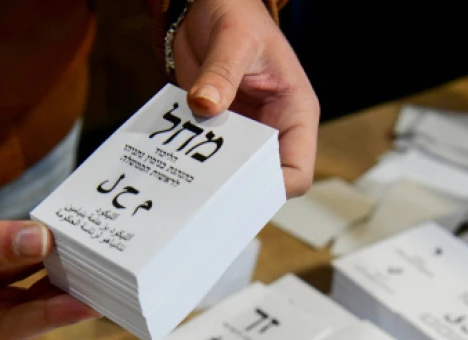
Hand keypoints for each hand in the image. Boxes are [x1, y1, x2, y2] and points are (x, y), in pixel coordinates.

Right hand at [0, 181, 99, 339]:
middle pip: (17, 315)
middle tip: (104, 286)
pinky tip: (61, 245)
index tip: (86, 305)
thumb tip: (41, 240)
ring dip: (51, 276)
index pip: (2, 330)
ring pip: (18, 290)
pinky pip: (9, 267)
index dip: (46, 318)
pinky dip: (33, 255)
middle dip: (58, 299)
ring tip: (92, 265)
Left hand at [172, 0, 319, 197]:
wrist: (207, 5)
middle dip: (236, 188)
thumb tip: (205, 105)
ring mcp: (244, 131)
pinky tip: (170, 158)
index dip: (272, 187)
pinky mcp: (216, 127)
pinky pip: (206, 154)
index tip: (237, 188)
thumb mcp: (234, 38)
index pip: (296, 172)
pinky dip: (190, 158)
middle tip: (205, 192)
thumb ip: (221, 72)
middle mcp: (273, 128)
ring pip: (232, 173)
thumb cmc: (237, 13)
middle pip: (263, 180)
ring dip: (210, 176)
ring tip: (184, 177)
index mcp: (294, 113)